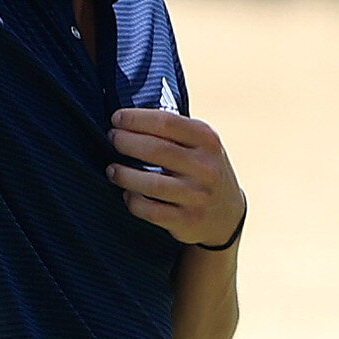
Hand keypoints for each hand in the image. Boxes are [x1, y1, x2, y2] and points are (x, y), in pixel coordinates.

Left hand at [106, 108, 244, 247]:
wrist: (227, 213)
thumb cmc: (200, 167)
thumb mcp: (199, 143)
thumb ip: (171, 130)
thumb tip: (123, 117)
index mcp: (207, 140)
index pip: (166, 122)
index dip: (135, 119)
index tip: (116, 119)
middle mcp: (206, 167)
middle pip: (156, 150)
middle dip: (126, 142)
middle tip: (111, 139)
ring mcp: (198, 196)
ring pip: (152, 184)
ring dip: (124, 175)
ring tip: (112, 169)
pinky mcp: (188, 220)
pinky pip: (151, 211)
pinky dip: (133, 201)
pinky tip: (127, 194)